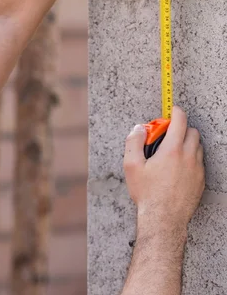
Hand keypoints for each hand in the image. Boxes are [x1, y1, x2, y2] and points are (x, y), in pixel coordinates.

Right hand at [124, 106, 204, 229]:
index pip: (180, 120)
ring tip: (172, 152)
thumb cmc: (148, 194)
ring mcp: (197, 170)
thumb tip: (139, 129)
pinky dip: (191, 158)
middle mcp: (188, 157)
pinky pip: (199, 162)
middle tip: (167, 136)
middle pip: (192, 131)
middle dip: (181, 128)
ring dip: (187, 143)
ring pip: (198, 146)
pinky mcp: (200, 181)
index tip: (171, 111)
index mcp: (172, 150)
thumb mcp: (131, 165)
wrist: (163, 220)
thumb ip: (134, 141)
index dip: (176, 112)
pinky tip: (178, 167)